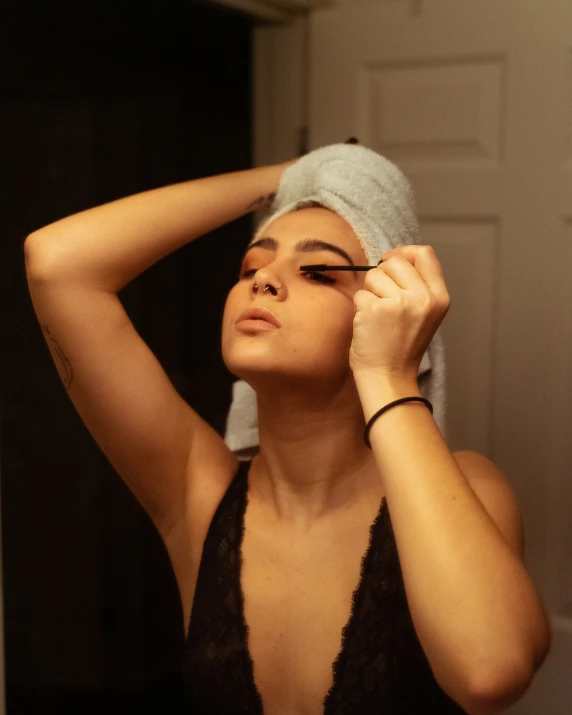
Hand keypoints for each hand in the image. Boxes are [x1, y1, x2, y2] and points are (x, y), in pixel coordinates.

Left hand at [349, 245, 449, 380]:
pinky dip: (359, 309)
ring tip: (378, 316)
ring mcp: (400, 303)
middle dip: (382, 277)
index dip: (404, 252)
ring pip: (374, 276)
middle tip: (383, 301)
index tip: (390, 262)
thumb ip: (417, 286)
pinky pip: (360, 295)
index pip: (425, 254)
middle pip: (395, 262)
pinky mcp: (375, 310)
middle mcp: (423, 298)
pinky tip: (369, 326)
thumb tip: (393, 258)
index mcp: (439, 297)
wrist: (389, 377)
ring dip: (370, 293)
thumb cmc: (401, 346)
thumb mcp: (424, 314)